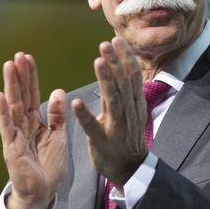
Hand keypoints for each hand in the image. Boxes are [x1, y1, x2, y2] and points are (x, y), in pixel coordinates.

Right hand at [0, 52, 66, 208]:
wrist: (43, 194)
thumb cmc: (48, 168)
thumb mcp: (58, 137)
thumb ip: (57, 116)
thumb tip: (58, 91)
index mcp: (35, 123)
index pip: (32, 95)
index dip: (31, 78)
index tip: (28, 59)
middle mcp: (23, 126)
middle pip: (21, 96)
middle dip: (20, 76)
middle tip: (18, 55)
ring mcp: (15, 136)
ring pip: (13, 107)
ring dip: (10, 86)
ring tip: (8, 66)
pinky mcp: (11, 149)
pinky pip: (7, 128)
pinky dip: (3, 113)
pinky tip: (0, 97)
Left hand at [72, 38, 145, 189]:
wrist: (130, 168)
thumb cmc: (127, 137)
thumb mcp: (131, 111)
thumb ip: (125, 91)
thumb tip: (124, 65)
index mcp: (134, 104)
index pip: (132, 76)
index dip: (125, 57)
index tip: (116, 40)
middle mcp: (128, 112)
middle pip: (123, 83)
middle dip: (115, 62)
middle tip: (105, 44)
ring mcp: (116, 127)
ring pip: (113, 100)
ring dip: (106, 80)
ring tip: (98, 62)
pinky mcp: (103, 141)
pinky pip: (93, 127)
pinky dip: (85, 114)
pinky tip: (76, 103)